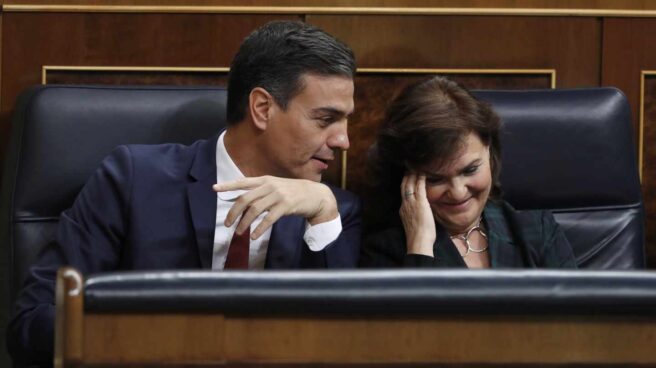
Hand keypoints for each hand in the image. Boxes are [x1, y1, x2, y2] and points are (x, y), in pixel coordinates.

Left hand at [213, 176, 337, 239]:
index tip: (214, 188)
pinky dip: (259, 228)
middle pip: (245, 199)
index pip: (243, 182)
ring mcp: (278, 195)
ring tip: (239, 233)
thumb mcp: (276, 187)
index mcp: (265, 180)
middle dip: (234, 212)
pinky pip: (269, 218)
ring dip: (245, 223)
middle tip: (227, 224)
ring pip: (255, 209)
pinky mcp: (286, 206)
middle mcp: (270, 185)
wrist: (316, 195)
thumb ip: (260, 191)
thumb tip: (242, 200)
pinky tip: (254, 236)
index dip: (228, 185)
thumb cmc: (293, 193)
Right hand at [400, 173, 435, 256]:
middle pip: (404, 186)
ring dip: (413, 174)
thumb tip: (418, 213)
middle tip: (409, 167)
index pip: (403, 193)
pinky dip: (421, 179)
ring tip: (416, 166)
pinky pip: (420, 187)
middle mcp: (406, 204)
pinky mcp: (421, 203)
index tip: (407, 176)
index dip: (405, 183)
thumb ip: (413, 215)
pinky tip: (423, 173)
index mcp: (403, 209)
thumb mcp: (412, 223)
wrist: (418, 241)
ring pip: (410, 184)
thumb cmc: (418, 237)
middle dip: (406, 176)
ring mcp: (412, 203)